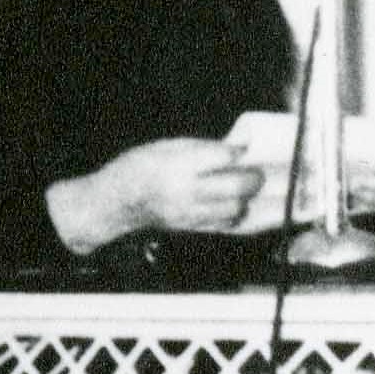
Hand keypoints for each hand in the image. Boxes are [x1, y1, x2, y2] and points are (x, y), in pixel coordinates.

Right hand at [48, 138, 261, 253]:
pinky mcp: (192, 227)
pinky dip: (234, 213)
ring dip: (245, 198)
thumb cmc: (141, 165)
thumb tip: (237, 148)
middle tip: (256, 172)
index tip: (244, 148)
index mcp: (178, 165)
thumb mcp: (167, 146)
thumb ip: (203, 148)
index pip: (221, 157)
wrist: (118, 201)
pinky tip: (233, 203)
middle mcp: (186, 191)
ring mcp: (190, 213)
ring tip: (243, 189)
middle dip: (252, 178)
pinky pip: (224, 224)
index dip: (238, 152)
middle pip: (235, 187)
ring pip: (234, 209)